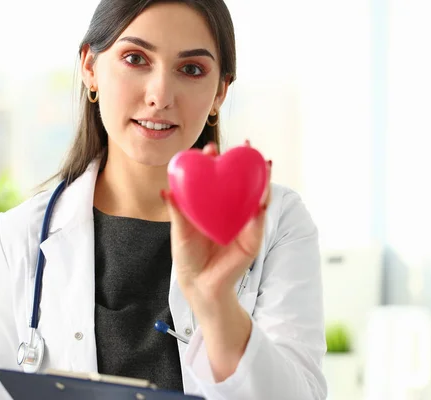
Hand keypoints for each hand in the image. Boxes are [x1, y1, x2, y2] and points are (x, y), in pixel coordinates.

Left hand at [161, 140, 271, 313]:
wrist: (199, 283)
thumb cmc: (189, 255)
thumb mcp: (180, 230)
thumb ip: (176, 210)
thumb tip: (164, 190)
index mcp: (213, 204)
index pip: (217, 177)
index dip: (215, 161)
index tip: (210, 148)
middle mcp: (231, 209)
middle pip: (242, 181)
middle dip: (246, 162)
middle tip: (246, 144)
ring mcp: (244, 222)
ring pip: (257, 196)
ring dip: (263, 180)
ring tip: (266, 164)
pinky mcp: (252, 238)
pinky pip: (259, 221)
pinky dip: (262, 209)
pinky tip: (263, 199)